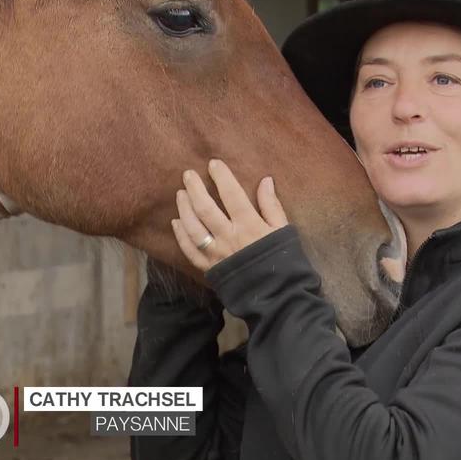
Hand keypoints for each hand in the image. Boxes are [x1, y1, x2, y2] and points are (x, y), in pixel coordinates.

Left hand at [172, 159, 287, 271]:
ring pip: (193, 227)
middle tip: (188, 174)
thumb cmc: (284, 261)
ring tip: (180, 193)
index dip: (222, 176)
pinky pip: (189, 250)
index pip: (231, 194)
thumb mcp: (283, 230)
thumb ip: (272, 205)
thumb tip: (265, 180)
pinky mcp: (209, 268)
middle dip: (195, 188)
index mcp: (249, 225)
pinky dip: (180, 235)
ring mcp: (216, 253)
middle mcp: (229, 237)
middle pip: (205, 208)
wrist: (277, 296)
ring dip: (184, 208)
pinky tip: (176, 222)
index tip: (213, 163)